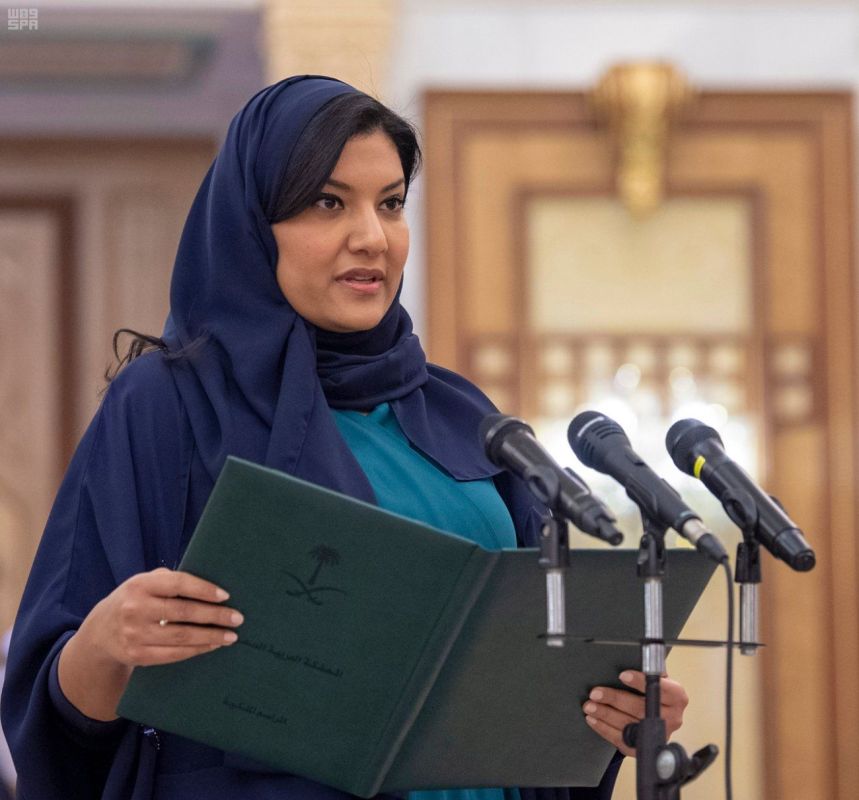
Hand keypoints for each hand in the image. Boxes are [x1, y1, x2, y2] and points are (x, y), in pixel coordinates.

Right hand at [78, 567, 243, 667]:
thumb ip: (170, 580)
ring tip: (231, 636)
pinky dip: (196, 650)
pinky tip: (212, 645)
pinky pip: (173, 654)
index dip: (204, 589)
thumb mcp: (144, 583)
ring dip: (210, 636)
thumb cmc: (134, 600)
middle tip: (237, 618)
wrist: (99, 631)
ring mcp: (134, 634)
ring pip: (181, 636)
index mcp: (140, 584)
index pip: (178, 584)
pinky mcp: (136, 655)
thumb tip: (209, 586)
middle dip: (215, 616)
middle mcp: (135, 608)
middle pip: (183, 612)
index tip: (226, 595)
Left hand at [581, 670, 688, 756]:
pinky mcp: (645, 748)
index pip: (660, 688)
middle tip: (595, 693)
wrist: (660, 716)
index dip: (640, 682)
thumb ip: (649, 670)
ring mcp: (659, 735)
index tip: (622, 675)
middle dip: (614, 699)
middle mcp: (672, 718)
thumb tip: (631, 654)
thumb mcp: (658, 678)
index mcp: (677, 697)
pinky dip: (604, 729)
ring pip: (629, 725)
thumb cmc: (654, 691)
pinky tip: (593, 719)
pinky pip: (622, 740)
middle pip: (640, 709)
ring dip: (606, 715)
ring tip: (589, 706)